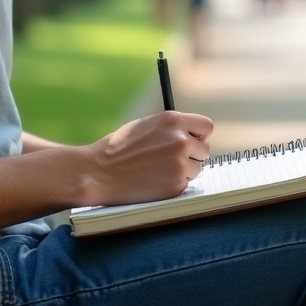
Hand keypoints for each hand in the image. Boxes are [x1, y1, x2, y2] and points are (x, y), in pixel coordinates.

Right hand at [83, 111, 213, 205]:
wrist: (98, 172)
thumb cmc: (118, 149)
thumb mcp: (145, 125)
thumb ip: (170, 128)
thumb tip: (192, 134)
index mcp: (173, 120)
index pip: (206, 126)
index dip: (199, 136)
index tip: (192, 142)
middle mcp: (180, 140)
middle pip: (204, 150)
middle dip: (191, 156)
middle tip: (168, 160)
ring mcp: (180, 163)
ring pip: (196, 169)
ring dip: (183, 171)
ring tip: (158, 170)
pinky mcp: (176, 185)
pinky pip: (186, 184)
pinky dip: (173, 184)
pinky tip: (154, 181)